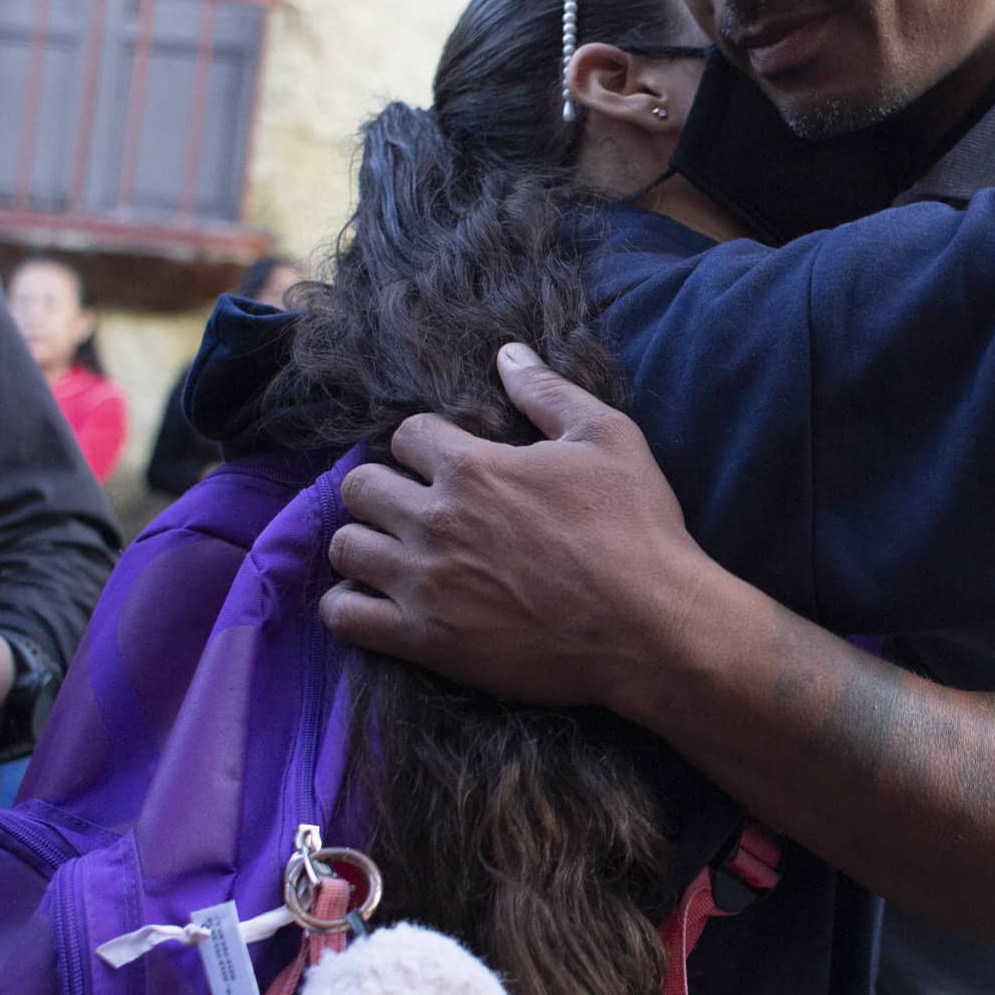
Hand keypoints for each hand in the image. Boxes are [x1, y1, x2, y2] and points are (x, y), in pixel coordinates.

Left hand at [320, 343, 720, 712]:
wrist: (650, 629)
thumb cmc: (636, 530)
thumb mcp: (609, 438)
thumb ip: (548, 392)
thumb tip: (506, 354)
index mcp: (474, 467)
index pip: (406, 435)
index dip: (425, 443)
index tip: (445, 462)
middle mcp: (436, 520)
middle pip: (360, 487)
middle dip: (383, 488)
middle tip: (414, 506)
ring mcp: (426, 583)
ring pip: (346, 547)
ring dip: (364, 543)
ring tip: (393, 551)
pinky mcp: (425, 640)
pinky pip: (344, 616)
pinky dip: (346, 606)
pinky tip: (374, 601)